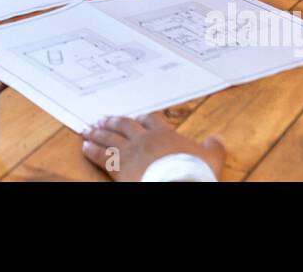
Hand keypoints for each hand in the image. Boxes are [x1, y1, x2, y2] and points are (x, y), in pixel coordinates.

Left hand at [81, 111, 224, 180]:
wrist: (177, 184)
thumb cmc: (193, 172)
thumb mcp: (211, 158)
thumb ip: (213, 147)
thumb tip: (218, 138)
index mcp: (164, 134)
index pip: (150, 120)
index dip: (143, 119)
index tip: (138, 117)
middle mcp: (143, 139)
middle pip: (124, 125)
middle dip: (113, 121)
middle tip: (102, 119)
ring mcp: (129, 152)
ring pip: (109, 138)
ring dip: (98, 132)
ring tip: (89, 129)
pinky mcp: (118, 167)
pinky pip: (101, 155)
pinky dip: (91, 150)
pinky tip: (84, 146)